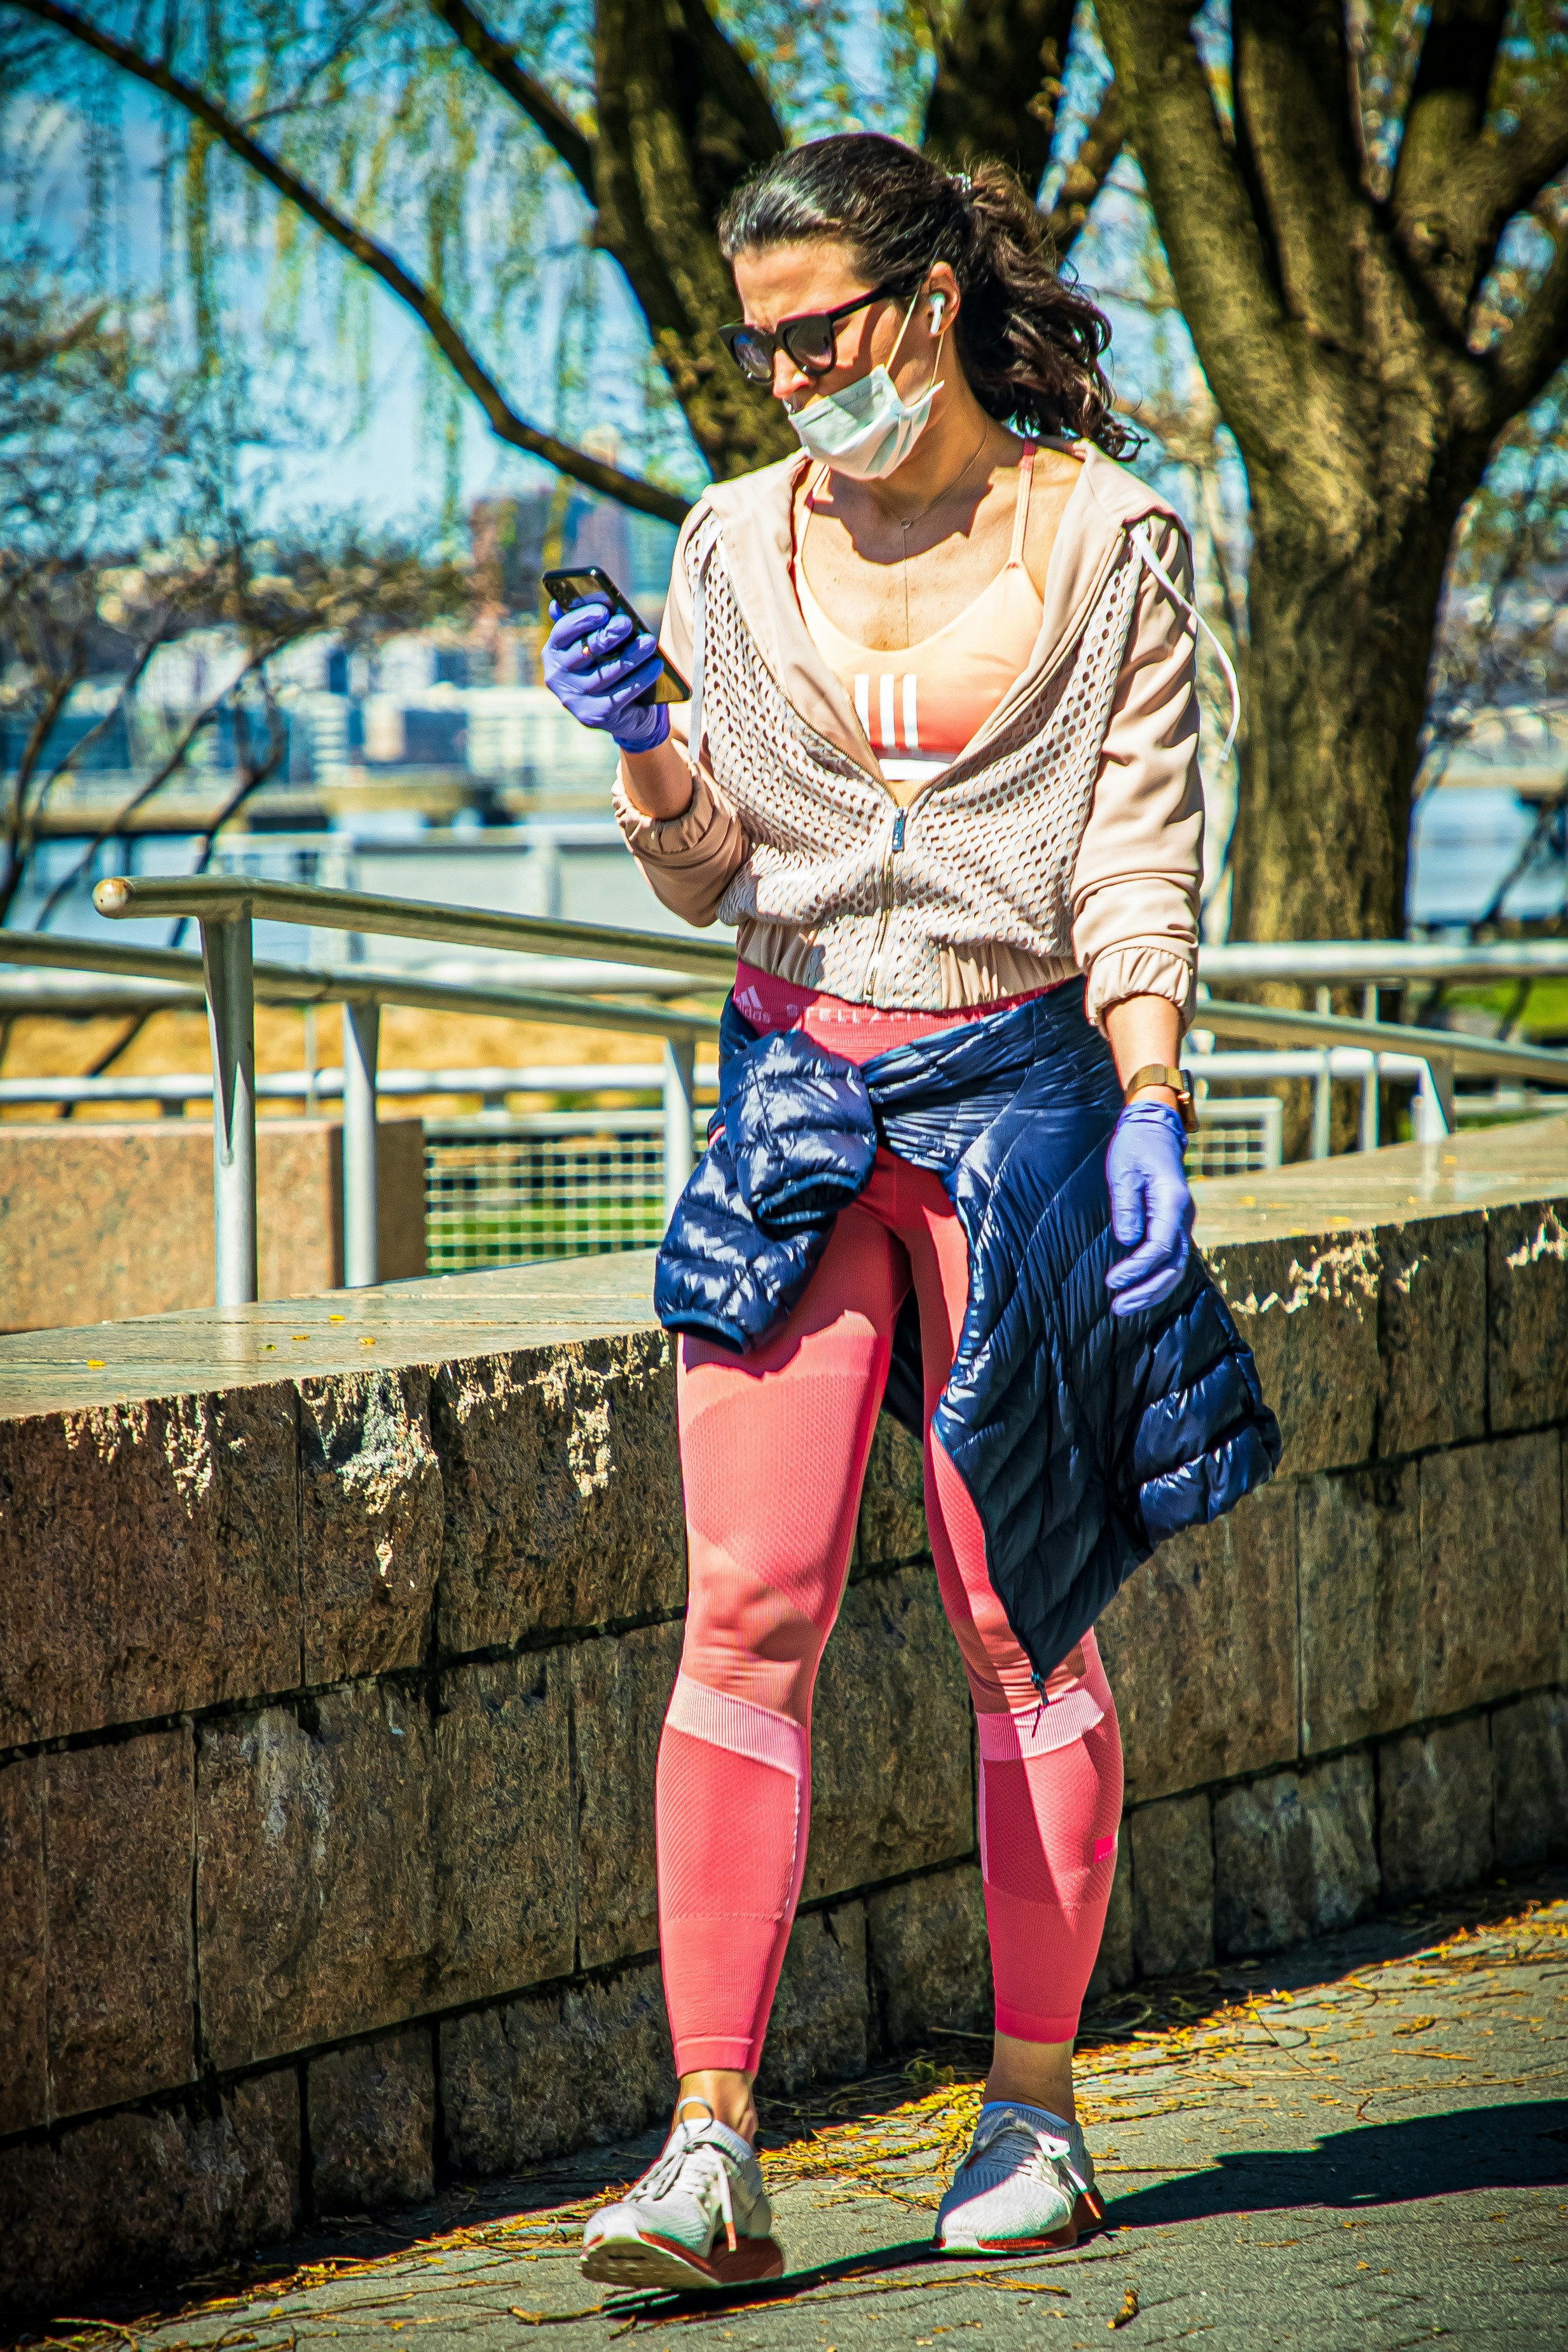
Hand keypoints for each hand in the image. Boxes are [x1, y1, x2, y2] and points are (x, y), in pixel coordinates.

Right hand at [542, 599, 670, 752]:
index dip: (582, 620)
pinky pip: (619, 695)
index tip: (604, 611)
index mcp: (553, 651)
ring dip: (631, 656)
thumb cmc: (606, 665)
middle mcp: (557, 676)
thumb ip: (582, 624)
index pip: (562, 631)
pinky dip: (640, 680)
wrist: (622, 710)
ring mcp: (573, 699)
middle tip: (628, 623)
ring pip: (605, 674)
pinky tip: (655, 666)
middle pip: (585, 652)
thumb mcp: (593, 644)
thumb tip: (559, 602)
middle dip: (608, 636)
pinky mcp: (592, 716)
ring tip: (649, 642)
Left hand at [1103, 1099, 1193, 1316]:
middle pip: (1173, 1265)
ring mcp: (1182, 1221)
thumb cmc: (1135, 1146)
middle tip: (1117, 1307)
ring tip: (1123, 1306)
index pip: (1160, 1246)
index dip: (1137, 1268)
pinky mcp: (1173, 1223)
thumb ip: (1126, 1205)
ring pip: (1176, 1266)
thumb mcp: (1123, 1170)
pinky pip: (1170, 1257)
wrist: (1154, 1128)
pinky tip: (1137, 1291)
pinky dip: (1156, 1278)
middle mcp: (1184, 1215)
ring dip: (1152, 1290)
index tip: (1111, 1281)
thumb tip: (1127, 1241)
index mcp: (1173, 1201)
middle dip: (1147, 1290)